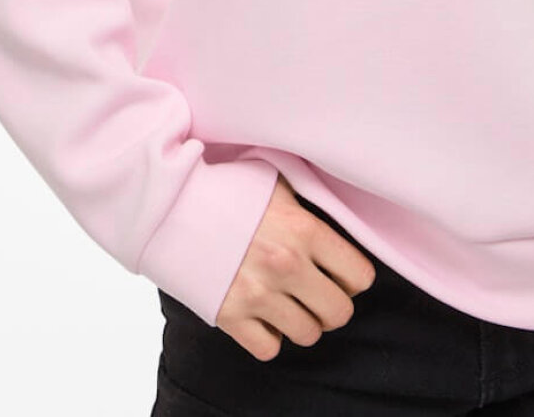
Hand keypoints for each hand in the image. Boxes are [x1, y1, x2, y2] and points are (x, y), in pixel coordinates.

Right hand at [215, 172, 376, 360]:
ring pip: (307, 334)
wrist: (172, 204)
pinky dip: (269, 337)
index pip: (360, 276)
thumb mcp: (277, 185)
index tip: (340, 273)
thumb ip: (309, 203)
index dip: (353, 277)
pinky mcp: (229, 315)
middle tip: (317, 293)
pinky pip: (268, 348)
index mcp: (304, 229)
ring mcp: (258, 293)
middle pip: (339, 313)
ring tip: (289, 302)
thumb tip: (336, 213)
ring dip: (302, 322)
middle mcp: (286, 265)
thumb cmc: (229, 189)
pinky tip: (262, 314)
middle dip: (332, 305)